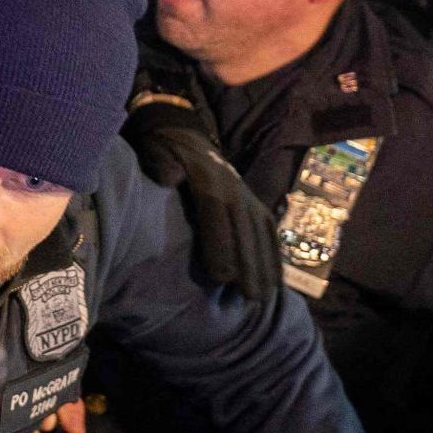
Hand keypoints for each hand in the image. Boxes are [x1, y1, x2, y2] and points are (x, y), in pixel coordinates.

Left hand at [123, 93, 281, 301]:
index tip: (222, 276)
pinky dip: (274, 255)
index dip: (220, 244)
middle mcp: (234, 190)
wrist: (184, 134)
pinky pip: (269, 231)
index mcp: (207, 180)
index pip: (215, 213)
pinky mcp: (256, 204)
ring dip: (264, 266)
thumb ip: (160, 163)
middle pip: (243, 230)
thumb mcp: (156, 150)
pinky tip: (276, 282)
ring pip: (260, 234)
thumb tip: (167, 177)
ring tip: (265, 297)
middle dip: (248, 265)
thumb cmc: (164, 151)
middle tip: (250, 298)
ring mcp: (248, 197)